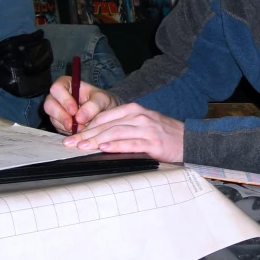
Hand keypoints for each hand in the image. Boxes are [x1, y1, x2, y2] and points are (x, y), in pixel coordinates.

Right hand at [44, 76, 118, 134]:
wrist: (105, 115)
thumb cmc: (103, 102)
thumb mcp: (103, 100)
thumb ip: (93, 106)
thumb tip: (79, 118)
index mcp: (68, 84)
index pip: (57, 88)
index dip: (63, 99)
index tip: (74, 111)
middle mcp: (59, 97)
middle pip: (49, 104)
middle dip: (60, 115)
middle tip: (72, 125)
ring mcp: (57, 110)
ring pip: (52, 118)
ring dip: (65, 125)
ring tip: (81, 128)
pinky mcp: (59, 123)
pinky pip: (57, 128)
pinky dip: (67, 131)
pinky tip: (79, 131)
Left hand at [62, 103, 184, 163]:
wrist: (188, 140)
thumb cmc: (163, 134)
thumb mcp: (143, 123)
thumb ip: (123, 126)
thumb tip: (97, 136)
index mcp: (134, 110)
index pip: (105, 116)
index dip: (87, 126)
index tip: (73, 135)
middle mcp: (139, 116)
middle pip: (107, 125)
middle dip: (86, 134)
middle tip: (70, 143)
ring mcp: (146, 129)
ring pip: (115, 133)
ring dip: (96, 140)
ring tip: (82, 147)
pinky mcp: (153, 143)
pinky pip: (130, 144)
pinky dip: (116, 146)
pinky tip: (104, 149)